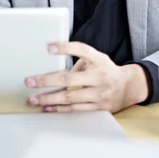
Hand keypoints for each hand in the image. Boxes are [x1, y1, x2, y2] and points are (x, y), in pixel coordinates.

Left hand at [25, 42, 148, 112]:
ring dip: (49, 99)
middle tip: (29, 81)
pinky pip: (75, 109)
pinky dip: (60, 109)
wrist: (128, 87)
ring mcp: (99, 94)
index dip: (65, 48)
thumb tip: (54, 65)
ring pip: (70, 98)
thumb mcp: (97, 58)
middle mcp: (99, 76)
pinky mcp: (98, 107)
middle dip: (46, 81)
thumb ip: (79, 59)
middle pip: (69, 79)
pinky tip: (48, 107)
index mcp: (98, 60)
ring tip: (33, 99)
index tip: (49, 48)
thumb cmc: (106, 70)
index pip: (81, 50)